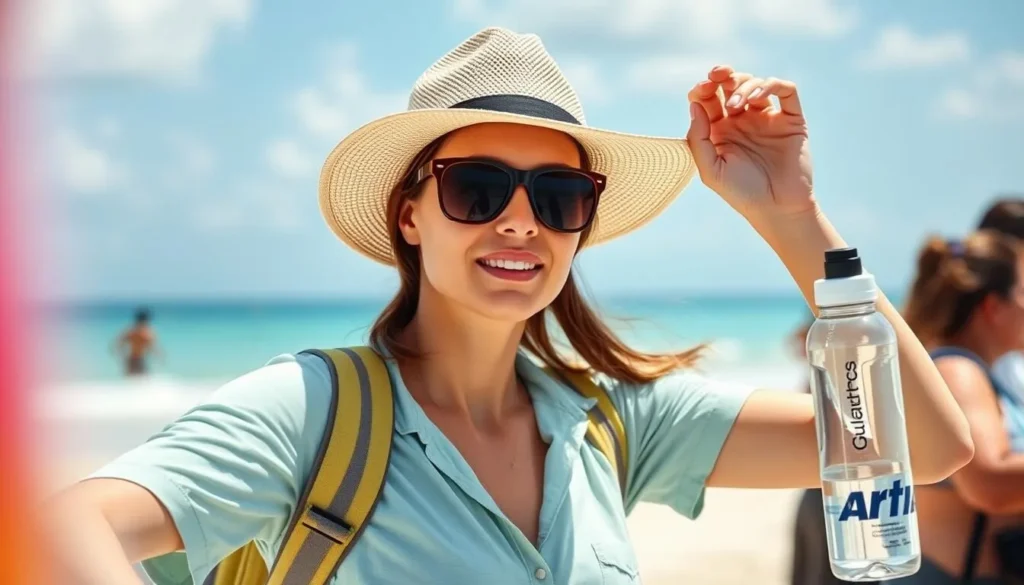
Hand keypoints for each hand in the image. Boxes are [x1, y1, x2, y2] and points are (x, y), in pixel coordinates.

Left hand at [686, 66, 815, 222]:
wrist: (777, 208)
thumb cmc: (741, 193)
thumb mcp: (711, 170)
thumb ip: (698, 139)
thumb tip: (694, 104)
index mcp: (719, 130)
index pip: (708, 99)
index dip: (703, 88)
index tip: (701, 89)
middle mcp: (742, 120)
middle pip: (730, 85)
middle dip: (722, 76)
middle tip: (717, 76)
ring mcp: (767, 118)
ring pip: (755, 83)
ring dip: (743, 85)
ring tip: (737, 105)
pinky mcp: (791, 119)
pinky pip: (785, 90)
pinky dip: (771, 84)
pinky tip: (759, 96)